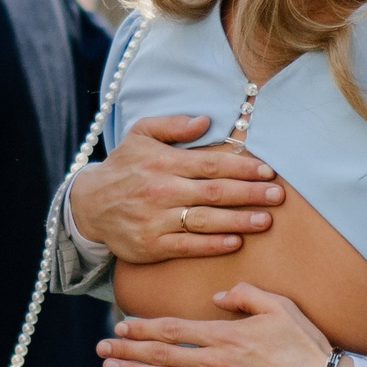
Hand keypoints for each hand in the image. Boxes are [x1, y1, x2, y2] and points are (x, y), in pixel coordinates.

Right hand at [70, 116, 283, 263]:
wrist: (88, 205)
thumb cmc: (122, 167)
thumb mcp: (140, 134)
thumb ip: (172, 125)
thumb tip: (206, 120)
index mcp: (163, 161)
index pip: (211, 164)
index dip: (243, 168)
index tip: (268, 171)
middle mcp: (161, 190)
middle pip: (214, 192)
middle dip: (250, 194)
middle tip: (278, 196)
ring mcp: (156, 219)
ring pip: (205, 220)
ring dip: (239, 220)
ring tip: (266, 221)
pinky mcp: (151, 245)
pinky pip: (187, 246)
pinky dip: (213, 245)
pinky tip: (236, 242)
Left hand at [98, 284, 349, 366]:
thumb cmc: (305, 348)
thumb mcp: (281, 308)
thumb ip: (247, 294)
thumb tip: (218, 297)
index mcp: (226, 335)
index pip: (173, 329)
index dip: (143, 327)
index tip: (122, 325)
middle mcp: (215, 362)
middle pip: (160, 354)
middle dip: (127, 349)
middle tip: (101, 346)